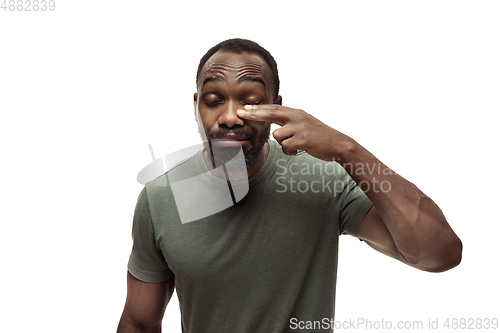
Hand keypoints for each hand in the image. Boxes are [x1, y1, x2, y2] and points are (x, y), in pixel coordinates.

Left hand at [237, 104, 356, 160]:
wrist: (338, 144)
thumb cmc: (320, 136)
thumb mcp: (305, 123)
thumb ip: (290, 121)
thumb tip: (275, 123)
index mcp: (297, 112)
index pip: (274, 108)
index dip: (258, 108)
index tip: (245, 108)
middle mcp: (297, 117)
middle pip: (271, 114)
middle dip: (254, 114)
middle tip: (240, 114)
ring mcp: (300, 128)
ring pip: (278, 136)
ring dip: (284, 144)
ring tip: (296, 145)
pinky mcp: (302, 140)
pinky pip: (286, 147)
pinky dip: (290, 151)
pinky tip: (299, 150)